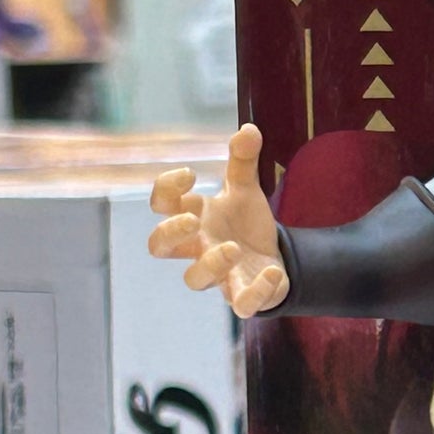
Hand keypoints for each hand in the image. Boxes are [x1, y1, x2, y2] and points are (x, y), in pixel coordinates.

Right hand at [148, 123, 289, 317]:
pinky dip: (256, 290)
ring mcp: (218, 274)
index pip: (161, 205)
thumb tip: (249, 129)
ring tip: (233, 246)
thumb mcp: (245, 190)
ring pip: (194, 279)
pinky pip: (241, 304)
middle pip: (158, 246)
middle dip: (170, 232)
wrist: (274, 258)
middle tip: (194, 220)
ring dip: (210, 263)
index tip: (190, 174)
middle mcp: (198, 247)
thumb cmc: (245, 223)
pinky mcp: (243, 296)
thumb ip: (243, 162)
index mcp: (194, 218)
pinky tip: (272, 270)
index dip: (166, 190)